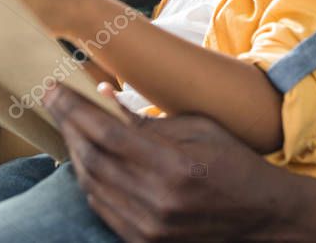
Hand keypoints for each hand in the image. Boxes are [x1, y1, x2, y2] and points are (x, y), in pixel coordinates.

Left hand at [43, 83, 283, 241]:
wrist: (261, 215)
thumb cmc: (233, 161)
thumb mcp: (198, 128)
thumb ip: (148, 120)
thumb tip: (104, 96)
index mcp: (174, 166)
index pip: (108, 133)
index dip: (76, 109)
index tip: (56, 88)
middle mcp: (157, 201)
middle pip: (93, 158)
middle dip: (68, 124)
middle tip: (54, 100)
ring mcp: (148, 227)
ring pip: (91, 184)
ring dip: (75, 151)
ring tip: (70, 124)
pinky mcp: (144, 242)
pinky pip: (102, 207)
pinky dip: (89, 180)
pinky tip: (88, 158)